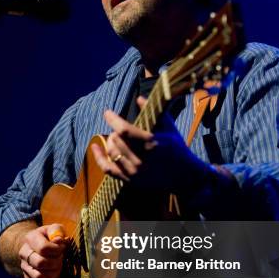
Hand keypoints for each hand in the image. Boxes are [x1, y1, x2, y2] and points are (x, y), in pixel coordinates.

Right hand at [19, 223, 66, 277]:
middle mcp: (24, 252)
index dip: (57, 250)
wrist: (37, 244)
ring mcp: (24, 265)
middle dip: (56, 261)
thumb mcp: (54, 229)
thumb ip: (57, 231)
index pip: (43, 248)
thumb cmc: (49, 236)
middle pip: (41, 263)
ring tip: (58, 264)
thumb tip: (59, 240)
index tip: (63, 247)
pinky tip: (54, 270)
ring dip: (54, 272)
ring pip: (39, 276)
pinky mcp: (27, 276)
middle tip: (61, 257)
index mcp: (30, 238)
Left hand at [91, 97, 206, 192]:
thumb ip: (153, 111)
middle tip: (118, 128)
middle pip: (115, 140)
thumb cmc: (177, 148)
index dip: (113, 119)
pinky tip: (94, 147)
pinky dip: (98, 158)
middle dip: (114, 131)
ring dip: (109, 142)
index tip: (108, 113)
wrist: (183, 175)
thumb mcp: (169, 127)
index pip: (124, 129)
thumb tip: (138, 97)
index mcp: (151, 143)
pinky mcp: (131, 180)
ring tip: (114, 137)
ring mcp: (135, 171)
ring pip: (111, 152)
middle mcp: (141, 158)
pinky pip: (108, 169)